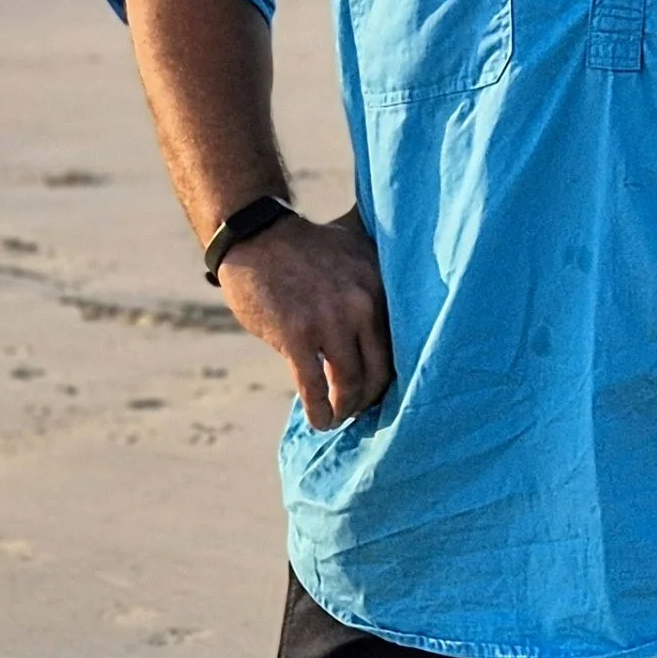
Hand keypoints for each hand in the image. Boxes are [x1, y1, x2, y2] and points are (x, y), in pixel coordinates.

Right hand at [216, 206, 392, 429]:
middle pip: (379, 369)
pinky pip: (314, 388)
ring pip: (350, 383)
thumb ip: (376, 281)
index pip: (399, 343)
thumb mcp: (354, 248)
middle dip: (369, 397)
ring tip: (339, 416)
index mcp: (379, 283)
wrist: (256, 236)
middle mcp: (361, 303)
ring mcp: (329, 320)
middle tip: (359, 408)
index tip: (381, 388)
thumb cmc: (305, 249)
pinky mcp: (297, 336)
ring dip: (346, 408)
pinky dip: (320, 411)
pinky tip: (319, 420)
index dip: (390, 372)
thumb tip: (400, 320)